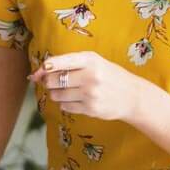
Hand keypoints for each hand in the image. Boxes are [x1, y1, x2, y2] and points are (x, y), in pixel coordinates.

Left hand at [30, 51, 154, 122]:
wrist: (132, 96)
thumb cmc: (109, 76)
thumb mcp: (94, 62)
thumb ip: (68, 64)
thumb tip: (36, 73)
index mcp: (90, 60)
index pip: (61, 62)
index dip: (46, 66)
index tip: (41, 70)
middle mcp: (90, 76)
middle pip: (53, 80)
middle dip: (49, 81)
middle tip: (55, 81)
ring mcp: (90, 94)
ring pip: (56, 95)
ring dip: (56, 94)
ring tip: (68, 91)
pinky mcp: (90, 109)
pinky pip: (65, 106)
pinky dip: (65, 104)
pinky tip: (76, 99)